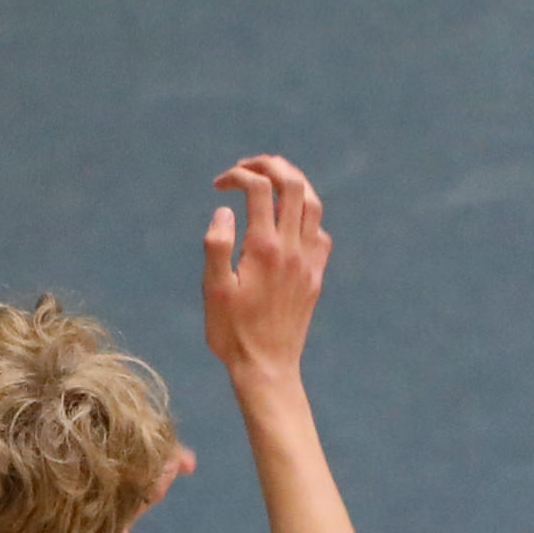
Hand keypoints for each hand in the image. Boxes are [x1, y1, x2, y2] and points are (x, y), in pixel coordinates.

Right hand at [201, 155, 330, 379]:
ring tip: (271, 182)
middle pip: (293, 183)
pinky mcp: (315, 276)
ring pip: (312, 203)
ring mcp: (309, 261)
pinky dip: (304, 216)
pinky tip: (288, 224)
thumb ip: (217, 245)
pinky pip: (319, 232)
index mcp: (264, 247)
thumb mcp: (214, 290)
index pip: (258, 188)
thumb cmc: (233, 333)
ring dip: (293, 184)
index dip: (238, 176)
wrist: (267, 367)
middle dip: (270, 165)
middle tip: (248, 166)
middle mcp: (292, 248)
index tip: (219, 186)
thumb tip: (225, 210)